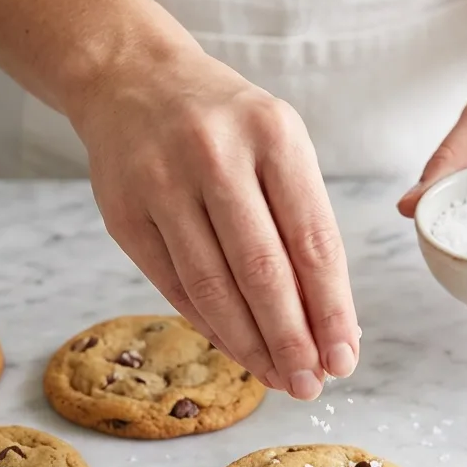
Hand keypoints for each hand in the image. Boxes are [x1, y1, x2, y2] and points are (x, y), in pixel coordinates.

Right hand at [70, 50, 359, 399]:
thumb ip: (300, 221)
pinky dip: (207, 324)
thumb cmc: (222, 123)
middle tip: (310, 384)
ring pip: (211, 286)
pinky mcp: (122, 213)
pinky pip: (171, 284)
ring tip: (277, 378)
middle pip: (262, 271)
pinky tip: (234, 347)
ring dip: (248, 344)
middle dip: (291, 339)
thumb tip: (328, 321)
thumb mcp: (276, 143)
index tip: (345, 356)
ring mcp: (161, 184)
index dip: (331, 308)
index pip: (312, 239)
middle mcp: (215, 156)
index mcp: (272, 134)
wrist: (132, 81)